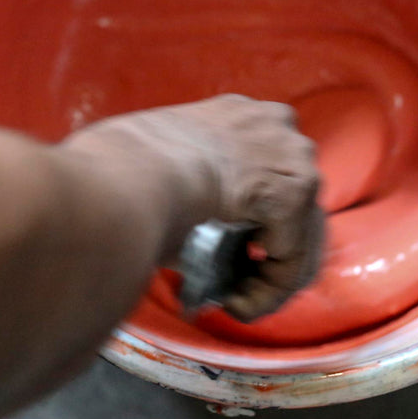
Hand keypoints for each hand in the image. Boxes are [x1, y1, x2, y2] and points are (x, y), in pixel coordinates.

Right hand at [61, 95, 324, 320]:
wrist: (125, 178)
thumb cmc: (120, 172)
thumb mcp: (156, 169)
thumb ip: (185, 189)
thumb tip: (183, 231)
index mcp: (237, 113)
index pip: (265, 170)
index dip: (251, 217)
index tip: (226, 248)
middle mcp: (274, 124)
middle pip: (293, 203)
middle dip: (266, 251)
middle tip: (234, 285)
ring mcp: (291, 154)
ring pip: (296, 235)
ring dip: (267, 278)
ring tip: (233, 304)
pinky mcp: (293, 192)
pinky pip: (290, 259)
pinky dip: (266, 291)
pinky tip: (235, 304)